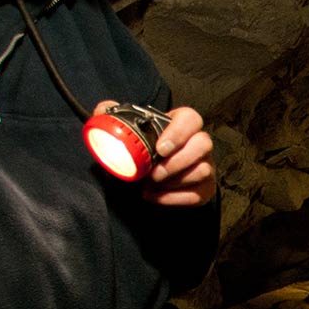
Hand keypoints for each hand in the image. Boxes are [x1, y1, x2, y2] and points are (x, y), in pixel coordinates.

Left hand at [94, 101, 216, 205]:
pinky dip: (173, 198)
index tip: (160, 148)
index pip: (191, 118)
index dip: (179, 132)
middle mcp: (198, 144)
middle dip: (177, 161)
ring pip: (203, 170)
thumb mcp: (125, 132)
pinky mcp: (204, 189)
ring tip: (150, 185)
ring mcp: (205, 166)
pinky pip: (197, 194)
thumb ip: (112, 117)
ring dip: (173, 182)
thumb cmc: (140, 152)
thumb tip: (103, 109)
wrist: (145, 178)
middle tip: (153, 173)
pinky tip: (153, 196)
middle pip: (204, 144)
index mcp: (181, 125)